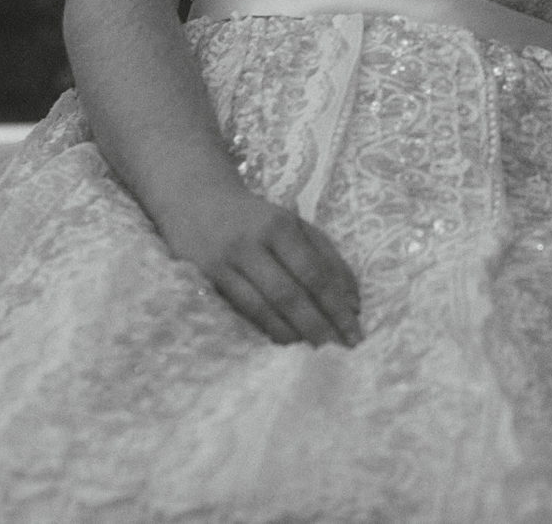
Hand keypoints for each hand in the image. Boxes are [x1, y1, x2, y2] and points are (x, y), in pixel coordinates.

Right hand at [160, 184, 362, 347]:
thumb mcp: (295, 225)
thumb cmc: (257, 218)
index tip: (355, 332)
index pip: (314, 273)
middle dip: (318, 326)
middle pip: (289, 294)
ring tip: (316, 351)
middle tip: (339, 350)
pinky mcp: (206, 279)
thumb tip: (353, 301)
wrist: (196, 200)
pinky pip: (242, 310)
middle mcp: (252, 243)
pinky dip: (267, 329)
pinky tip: (286, 342)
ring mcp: (225, 263)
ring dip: (293, 334)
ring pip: (263, 308)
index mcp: (281, 226)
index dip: (336, 307)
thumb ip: (328, 257)